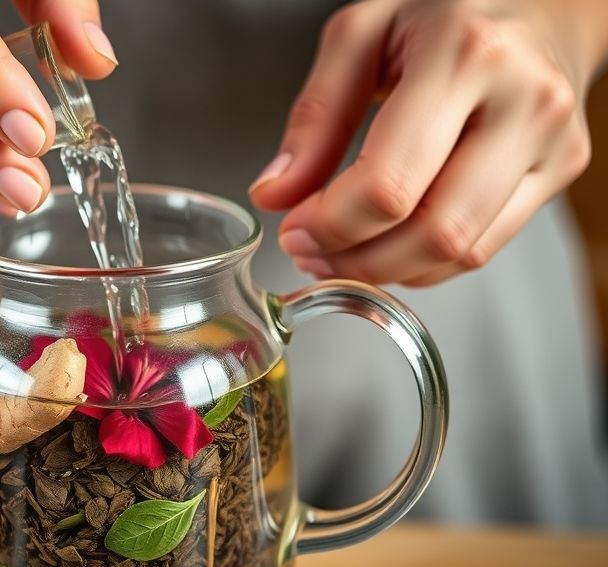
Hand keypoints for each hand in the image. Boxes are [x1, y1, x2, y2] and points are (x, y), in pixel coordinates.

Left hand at [249, 0, 607, 285]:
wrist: (542, 0)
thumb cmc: (448, 9)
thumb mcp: (361, 35)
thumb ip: (314, 116)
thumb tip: (275, 194)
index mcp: (464, 56)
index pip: (388, 183)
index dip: (330, 225)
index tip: (293, 230)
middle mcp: (522, 100)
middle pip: (432, 230)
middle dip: (357, 260)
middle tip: (311, 253)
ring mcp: (551, 140)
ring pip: (462, 251)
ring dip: (389, 269)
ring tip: (343, 254)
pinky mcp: (562, 168)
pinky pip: (485, 246)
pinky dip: (426, 263)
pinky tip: (390, 245)